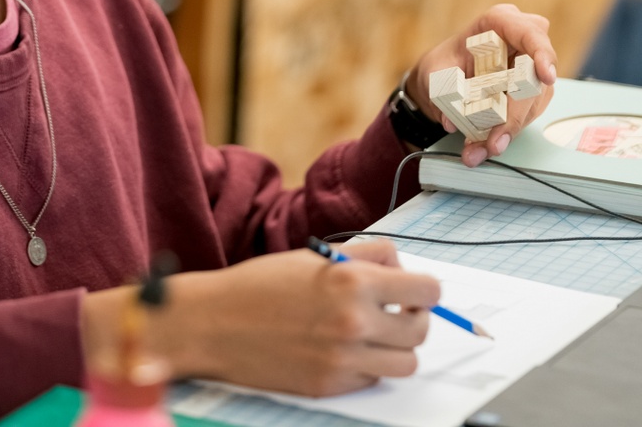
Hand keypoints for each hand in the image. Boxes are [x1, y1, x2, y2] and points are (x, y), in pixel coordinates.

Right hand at [82, 241, 439, 396]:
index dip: (424, 289)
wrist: (214, 323)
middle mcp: (354, 323)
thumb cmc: (258, 285)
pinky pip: (371, 379)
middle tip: (393, 310)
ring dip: (395, 347)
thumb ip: (365, 257)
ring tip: (372, 333)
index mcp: (353, 282)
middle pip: (420, 329)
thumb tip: (400, 268)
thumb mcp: (314, 255)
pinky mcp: (330, 385)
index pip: (427, 291)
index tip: (415, 290)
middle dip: (412, 317)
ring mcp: (343, 359)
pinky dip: (366, 365)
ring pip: (405, 363)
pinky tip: (342, 348)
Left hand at [410, 3, 557, 166]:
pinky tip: (487, 144)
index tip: (546, 77)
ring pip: (534, 101)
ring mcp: (529, 67)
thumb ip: (441, 92)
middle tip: (496, 140)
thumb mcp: (433, 72)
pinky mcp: (531, 92)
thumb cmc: (441, 67)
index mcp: (498, 23)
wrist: (441, 82)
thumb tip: (452, 120)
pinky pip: (528, 114)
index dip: (542, 54)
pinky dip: (507, 131)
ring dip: (509, 129)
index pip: (530, 33)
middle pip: (533, 76)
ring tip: (483, 148)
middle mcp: (520, 42)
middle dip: (516, 114)